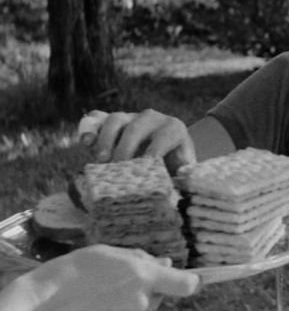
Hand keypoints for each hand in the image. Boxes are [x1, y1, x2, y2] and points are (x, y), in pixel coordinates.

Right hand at [20, 245, 200, 310]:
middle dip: (147, 289)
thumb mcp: (108, 252)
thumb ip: (141, 258)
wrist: (39, 309)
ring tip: (101, 299)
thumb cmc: (71, 272)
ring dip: (132, 306)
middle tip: (117, 284)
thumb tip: (166, 262)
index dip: (190, 281)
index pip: (185, 284)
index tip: (189, 280)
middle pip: (159, 295)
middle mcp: (142, 301)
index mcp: (142, 275)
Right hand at [78, 109, 195, 171]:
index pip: (163, 137)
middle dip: (124, 149)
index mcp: (173, 129)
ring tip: (100, 161)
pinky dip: (90, 128)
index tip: (141, 169)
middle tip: (115, 168)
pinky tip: (85, 143)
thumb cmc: (175, 164)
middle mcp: (152, 118)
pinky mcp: (114, 121)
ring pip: (115, 119)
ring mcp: (131, 117)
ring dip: (105, 139)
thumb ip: (180, 177)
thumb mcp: (182, 169)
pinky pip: (98, 118)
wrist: (169, 150)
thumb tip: (175, 193)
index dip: (151, 153)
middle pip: (135, 128)